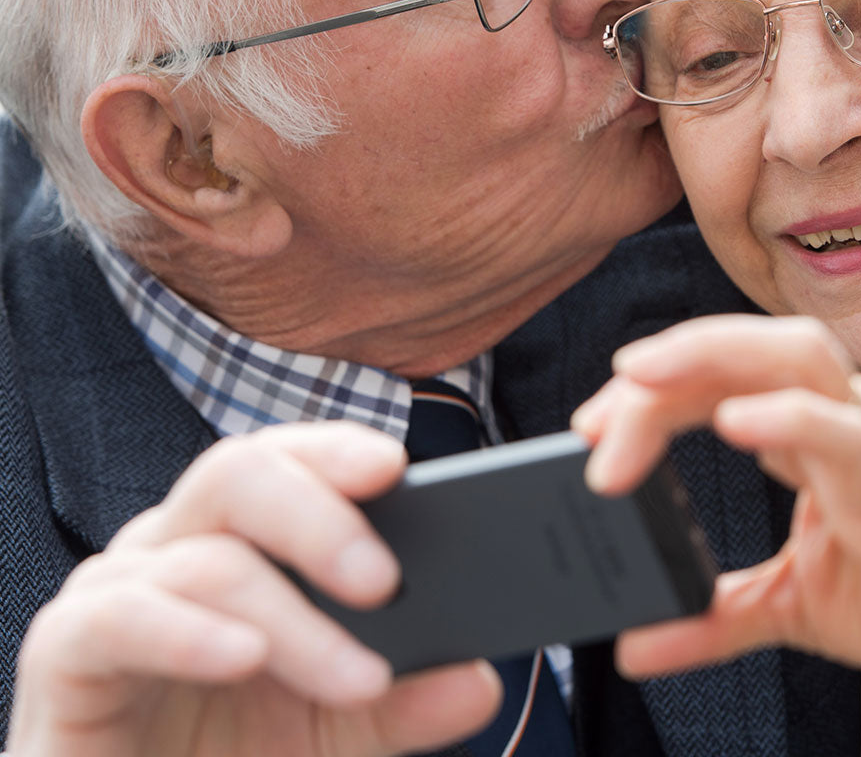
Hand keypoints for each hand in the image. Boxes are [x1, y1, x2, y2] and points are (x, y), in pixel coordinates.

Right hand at [8, 423, 499, 756]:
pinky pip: (119, 616)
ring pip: (204, 555)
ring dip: (292, 616)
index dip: (336, 450)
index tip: (396, 464)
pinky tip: (244, 657)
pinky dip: (187, 633)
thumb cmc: (232, 755)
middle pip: (239, 473)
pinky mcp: (68, 651)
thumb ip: (404, 700)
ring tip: (359, 676)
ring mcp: (119, 589)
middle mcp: (178, 543)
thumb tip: (478, 678)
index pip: (288, 457)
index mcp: (243, 537)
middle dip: (319, 516)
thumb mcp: (338, 730)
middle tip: (387, 581)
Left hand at [572, 314, 860, 692]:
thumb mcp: (789, 604)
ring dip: (706, 359)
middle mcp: (841, 413)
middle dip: (665, 361)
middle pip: (745, 347)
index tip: (589, 428)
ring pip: (793, 357)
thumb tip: (634, 646)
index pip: (715, 379)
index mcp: (808, 427)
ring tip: (639, 380)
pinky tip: (735, 422)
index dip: (649, 392)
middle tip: (596, 411)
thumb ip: (712, 616)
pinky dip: (786, 418)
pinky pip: (843, 432)